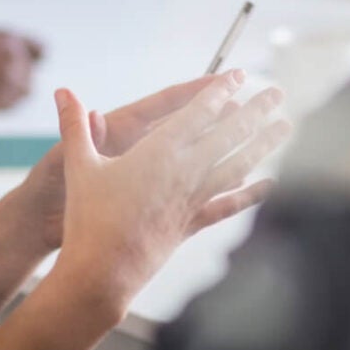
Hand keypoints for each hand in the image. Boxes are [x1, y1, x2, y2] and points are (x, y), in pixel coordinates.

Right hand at [48, 73, 289, 314]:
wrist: (102, 273)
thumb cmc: (89, 217)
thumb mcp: (78, 165)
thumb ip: (74, 126)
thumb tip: (63, 91)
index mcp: (158, 153)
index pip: (197, 113)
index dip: (219, 92)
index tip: (240, 76)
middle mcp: (183, 173)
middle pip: (228, 135)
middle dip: (254, 111)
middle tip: (278, 93)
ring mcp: (192, 200)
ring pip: (237, 165)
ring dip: (262, 144)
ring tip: (286, 127)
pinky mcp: (193, 224)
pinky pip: (229, 205)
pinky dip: (251, 194)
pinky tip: (271, 185)